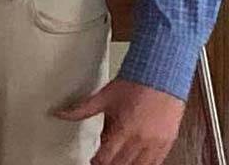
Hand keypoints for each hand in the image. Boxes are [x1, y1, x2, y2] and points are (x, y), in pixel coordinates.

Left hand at [52, 77, 184, 164]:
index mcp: (123, 129)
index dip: (97, 162)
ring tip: (119, 159)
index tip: (94, 159)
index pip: (105, 159)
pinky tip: (137, 160)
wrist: (161, 73)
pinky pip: (155, 163)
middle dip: (110, 164)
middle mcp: (140, 139)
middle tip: (105, 159)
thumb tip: (61, 114)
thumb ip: (81, 110)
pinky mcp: (168, 141)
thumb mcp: (104, 97)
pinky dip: (144, 164)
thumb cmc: (135, 83)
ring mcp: (156, 142)